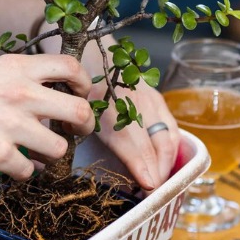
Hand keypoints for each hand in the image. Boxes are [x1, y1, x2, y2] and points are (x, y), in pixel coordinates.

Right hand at [0, 54, 94, 180]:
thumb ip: (23, 76)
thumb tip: (56, 91)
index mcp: (19, 68)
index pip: (71, 67)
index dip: (87, 83)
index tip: (84, 95)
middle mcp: (20, 93)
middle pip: (79, 111)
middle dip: (85, 127)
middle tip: (76, 133)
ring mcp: (10, 125)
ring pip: (59, 148)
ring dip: (52, 155)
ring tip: (38, 153)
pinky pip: (31, 171)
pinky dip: (26, 171)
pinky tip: (14, 165)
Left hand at [81, 35, 180, 190]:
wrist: (88, 47)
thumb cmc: (75, 83)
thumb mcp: (71, 106)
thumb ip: (75, 128)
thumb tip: (70, 160)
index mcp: (111, 103)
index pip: (133, 141)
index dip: (142, 166)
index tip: (148, 186)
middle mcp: (135, 100)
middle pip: (154, 142)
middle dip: (158, 169)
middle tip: (153, 192)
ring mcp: (148, 97)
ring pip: (167, 135)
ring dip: (166, 161)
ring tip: (160, 182)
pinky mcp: (154, 96)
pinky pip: (169, 126)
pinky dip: (169, 148)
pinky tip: (164, 163)